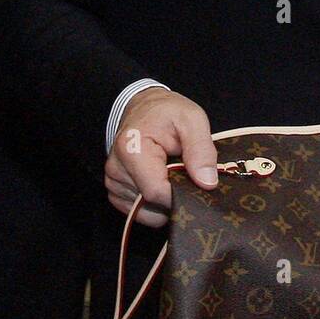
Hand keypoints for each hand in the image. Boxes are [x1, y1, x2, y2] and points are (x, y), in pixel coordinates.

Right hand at [104, 87, 217, 228]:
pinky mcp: (115, 191)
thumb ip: (201, 150)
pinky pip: (138, 211)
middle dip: (175, 196)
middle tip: (186, 172)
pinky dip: (154, 202)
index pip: (156, 193)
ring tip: (172, 172)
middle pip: (152, 203)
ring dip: (165, 198)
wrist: (145, 107)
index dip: (181, 195)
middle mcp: (116, 168)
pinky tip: (161, 180)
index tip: (196, 183)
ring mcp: (112, 182)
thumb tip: (207, 183)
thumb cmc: (167, 112)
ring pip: (146, 210)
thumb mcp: (192, 120)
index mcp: (131, 149)